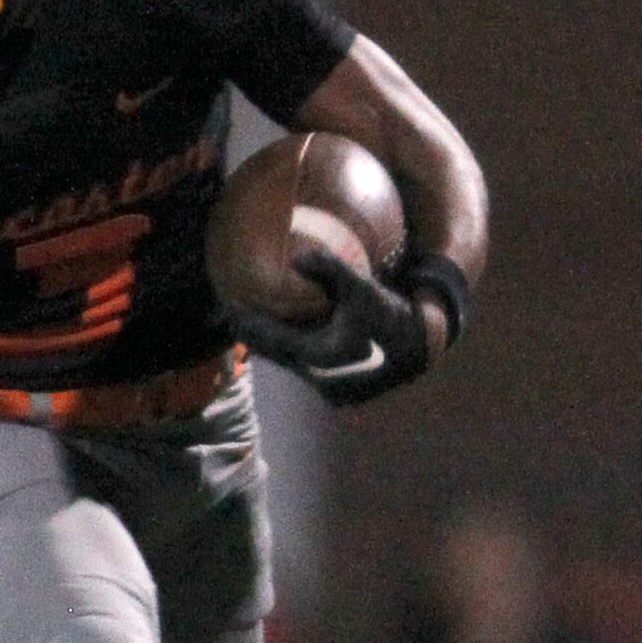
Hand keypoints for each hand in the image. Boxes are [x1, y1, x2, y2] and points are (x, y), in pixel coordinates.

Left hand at [231, 250, 430, 406]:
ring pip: (284, 361)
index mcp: (322, 356)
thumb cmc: (391, 313)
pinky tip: (269, 331)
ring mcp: (323, 384)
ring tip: (241, 323)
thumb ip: (333, 269)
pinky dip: (282, 348)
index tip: (231, 309)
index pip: (276, 340)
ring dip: (264, 344)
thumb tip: (301, 256)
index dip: (252, 325)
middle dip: (250, 335)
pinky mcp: (329, 385)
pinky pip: (296, 363)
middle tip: (225, 315)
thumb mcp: (363, 288)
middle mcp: (319, 376)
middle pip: (273, 354)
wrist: (416, 344)